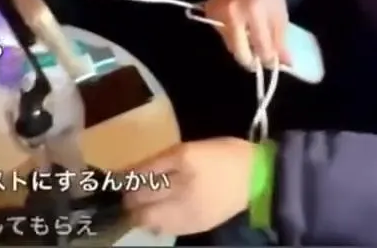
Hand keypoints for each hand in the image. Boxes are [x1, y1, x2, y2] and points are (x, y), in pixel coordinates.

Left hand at [125, 138, 256, 235]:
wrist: (258, 178)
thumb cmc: (224, 155)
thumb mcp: (191, 147)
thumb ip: (162, 160)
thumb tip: (133, 172)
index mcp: (184, 159)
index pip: (142, 172)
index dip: (125, 177)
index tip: (119, 178)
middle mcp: (184, 186)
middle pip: (140, 200)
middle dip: (129, 197)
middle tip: (129, 192)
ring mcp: (189, 210)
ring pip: (148, 219)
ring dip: (141, 212)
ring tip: (145, 204)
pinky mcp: (195, 226)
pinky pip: (165, 228)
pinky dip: (157, 222)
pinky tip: (162, 213)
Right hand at [204, 0, 289, 68]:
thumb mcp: (280, 13)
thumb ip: (280, 41)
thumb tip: (285, 65)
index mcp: (254, 12)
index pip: (261, 49)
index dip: (269, 60)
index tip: (274, 63)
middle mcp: (232, 14)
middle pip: (240, 53)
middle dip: (252, 60)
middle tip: (261, 57)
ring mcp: (217, 12)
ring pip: (230, 45)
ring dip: (242, 46)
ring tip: (252, 35)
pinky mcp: (209, 10)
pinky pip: (222, 34)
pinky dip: (233, 35)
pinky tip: (241, 24)